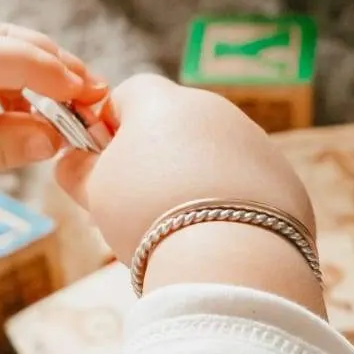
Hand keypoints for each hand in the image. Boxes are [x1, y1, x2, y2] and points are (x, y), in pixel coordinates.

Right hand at [56, 73, 315, 262]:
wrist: (228, 258)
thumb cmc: (147, 216)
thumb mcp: (93, 191)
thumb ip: (76, 168)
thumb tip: (71, 161)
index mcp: (161, 101)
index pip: (125, 94)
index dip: (106, 128)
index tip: (102, 167)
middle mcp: (213, 109)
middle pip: (172, 125)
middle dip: (153, 159)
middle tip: (137, 208)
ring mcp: (253, 141)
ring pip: (211, 156)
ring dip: (192, 182)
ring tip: (180, 230)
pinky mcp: (283, 177)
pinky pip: (246, 184)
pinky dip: (230, 204)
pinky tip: (219, 238)